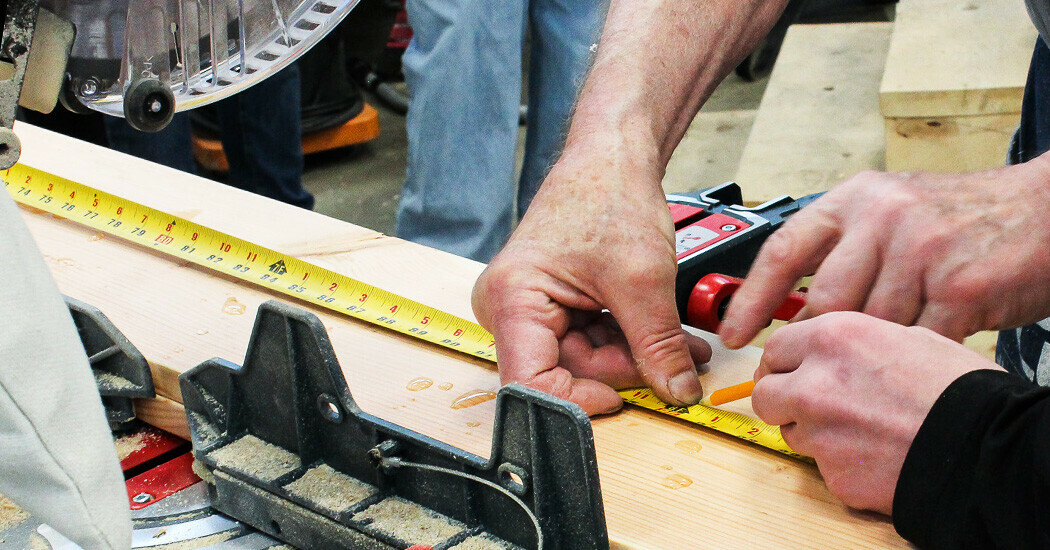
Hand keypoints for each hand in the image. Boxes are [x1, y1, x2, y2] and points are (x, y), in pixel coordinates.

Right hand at [472, 148, 711, 414]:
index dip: (578, 400)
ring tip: (680, 347)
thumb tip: (676, 393)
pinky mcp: (550, 307)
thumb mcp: (643, 279)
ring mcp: (528, 309)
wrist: (610, 157)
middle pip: (562, 373)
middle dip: (623, 371)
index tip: (624, 399)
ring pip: (581, 362)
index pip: (530, 383)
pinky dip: (626, 341)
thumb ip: (659, 345)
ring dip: (632, 358)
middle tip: (677, 367)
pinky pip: (587, 342)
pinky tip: (659, 335)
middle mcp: (507, 308)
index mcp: (512, 299)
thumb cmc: (608, 194)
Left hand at [719, 157, 1049, 347]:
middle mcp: (882, 216)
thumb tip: (788, 302)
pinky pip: (917, 341)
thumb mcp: (890, 210)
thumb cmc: (962, 217)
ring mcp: (922, 249)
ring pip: (872, 326)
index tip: (734, 333)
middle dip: (824, 340)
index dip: (751, 298)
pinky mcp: (960, 285)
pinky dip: (917, 354)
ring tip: (892, 348)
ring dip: (880, 348)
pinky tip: (924, 350)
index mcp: (855, 199)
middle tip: (826, 362)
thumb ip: (843, 247)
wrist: (1045, 210)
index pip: (783, 251)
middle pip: (826, 302)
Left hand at [752, 312, 1001, 514]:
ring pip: (790, 431)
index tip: (787, 370)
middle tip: (808, 402)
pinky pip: (822, 466)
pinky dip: (840, 462)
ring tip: (857, 427)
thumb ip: (852, 342)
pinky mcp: (833, 475)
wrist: (985, 445)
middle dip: (782, 398)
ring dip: (810, 430)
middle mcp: (813, 383)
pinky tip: (874, 453)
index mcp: (832, 339)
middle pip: (766, 393)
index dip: (782, 361)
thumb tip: (829, 351)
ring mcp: (819, 433)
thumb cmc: (958, 388)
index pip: (774, 348)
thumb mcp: (906, 336)